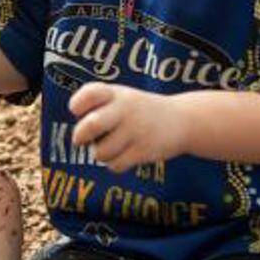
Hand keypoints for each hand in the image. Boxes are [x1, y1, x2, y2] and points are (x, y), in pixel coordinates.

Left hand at [68, 83, 186, 172]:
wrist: (182, 120)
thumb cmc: (139, 110)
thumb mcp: (121, 96)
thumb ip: (96, 106)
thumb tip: (77, 134)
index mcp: (116, 93)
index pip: (89, 94)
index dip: (77, 105)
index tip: (78, 111)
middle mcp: (126, 109)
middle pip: (91, 125)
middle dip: (80, 136)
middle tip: (82, 139)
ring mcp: (136, 130)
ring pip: (100, 152)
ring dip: (100, 153)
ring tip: (110, 147)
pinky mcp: (144, 150)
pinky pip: (115, 165)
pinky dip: (114, 164)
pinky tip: (123, 155)